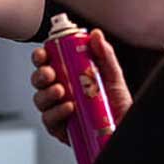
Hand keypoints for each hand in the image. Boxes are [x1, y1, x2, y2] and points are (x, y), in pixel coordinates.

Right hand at [30, 29, 131, 145]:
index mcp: (67, 74)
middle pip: (38, 80)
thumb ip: (105, 54)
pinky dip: (57, 112)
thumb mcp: (113, 76)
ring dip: (47, 93)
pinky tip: (68, 108)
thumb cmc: (117, 104)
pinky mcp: (60, 128)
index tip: (43, 54)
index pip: (47, 61)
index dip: (40, 56)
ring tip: (61, 91)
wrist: (125, 128)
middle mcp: (60, 91)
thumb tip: (96, 35)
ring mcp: (58, 110)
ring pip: (40, 99)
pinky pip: (50, 120)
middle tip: (50, 73)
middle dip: (40, 75)